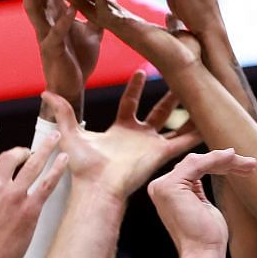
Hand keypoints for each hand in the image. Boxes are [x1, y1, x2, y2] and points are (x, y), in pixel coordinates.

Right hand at [0, 121, 65, 257]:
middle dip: (21, 150)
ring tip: (55, 138)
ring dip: (45, 148)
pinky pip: (46, 185)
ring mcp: (14, 198)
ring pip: (32, 165)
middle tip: (29, 150)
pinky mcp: (30, 211)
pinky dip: (56, 170)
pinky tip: (64, 160)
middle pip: (10, 157)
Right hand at [15, 0, 100, 113]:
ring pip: (34, 8)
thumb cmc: (79, 58)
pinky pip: (56, 33)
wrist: (74, 87)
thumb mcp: (91, 30)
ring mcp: (46, 34)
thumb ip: (93, 11)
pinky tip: (69, 8)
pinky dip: (63, 20)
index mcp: (52, 14)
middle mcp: (45, 21)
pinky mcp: (53, 50)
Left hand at [46, 73, 199, 197]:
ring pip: (174, 124)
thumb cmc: (82, 167)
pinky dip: (197, 133)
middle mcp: (138, 137)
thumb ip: (62, 111)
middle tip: (181, 79)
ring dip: (187, 110)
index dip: (136, 87)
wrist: (96, 187)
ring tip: (202, 95)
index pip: (130, 103)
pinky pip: (183, 142)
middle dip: (169, 96)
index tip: (142, 70)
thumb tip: (45, 92)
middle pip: (158, 111)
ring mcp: (151, 145)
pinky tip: (211, 123)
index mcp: (119, 130)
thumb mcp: (70, 132)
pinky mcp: (161, 155)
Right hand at [76, 0, 201, 75]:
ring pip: (90, 10)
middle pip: (88, 7)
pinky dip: (100, 0)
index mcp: (129, 25)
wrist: (188, 69)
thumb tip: (172, 16)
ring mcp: (122, 30)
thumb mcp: (173, 32)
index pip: (104, 6)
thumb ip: (170, 23)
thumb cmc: (182, 55)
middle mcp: (121, 27)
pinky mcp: (127, 32)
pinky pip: (107, 15)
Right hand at [148, 149, 255, 253]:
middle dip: (226, 162)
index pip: (193, 169)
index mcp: (167, 192)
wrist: (203, 254)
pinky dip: (216, 159)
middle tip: (251, 164)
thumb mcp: (203, 207)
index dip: (219, 165)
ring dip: (226, 160)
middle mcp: (160, 187)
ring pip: (198, 161)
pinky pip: (196, 164)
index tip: (244, 168)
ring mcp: (162, 186)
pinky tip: (233, 157)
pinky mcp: (170, 186)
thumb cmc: (209, 237)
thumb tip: (209, 169)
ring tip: (250, 164)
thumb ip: (198, 189)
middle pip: (196, 163)